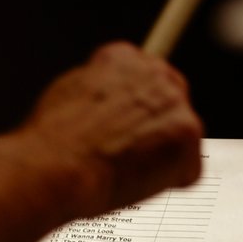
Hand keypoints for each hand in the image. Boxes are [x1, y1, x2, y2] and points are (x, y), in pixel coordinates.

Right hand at [24, 41, 202, 216]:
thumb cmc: (54, 143)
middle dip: (159, 130)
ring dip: (162, 158)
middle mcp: (154, 72)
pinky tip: (138, 182)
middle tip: (133, 156)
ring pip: (181, 138)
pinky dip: (167, 183)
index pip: (147, 79)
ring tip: (125, 171)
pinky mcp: (188, 135)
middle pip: (173, 103)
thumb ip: (102, 94)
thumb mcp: (70, 97)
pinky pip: (188, 170)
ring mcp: (175, 102)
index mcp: (123, 58)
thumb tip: (110, 106)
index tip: (130, 127)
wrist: (57, 166)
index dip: (137, 110)